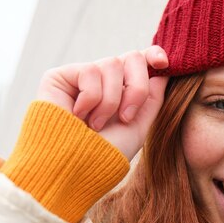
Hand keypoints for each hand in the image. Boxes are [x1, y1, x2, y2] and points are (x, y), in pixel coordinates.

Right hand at [36, 46, 168, 159]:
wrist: (75, 168)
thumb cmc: (105, 153)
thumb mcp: (138, 126)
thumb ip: (152, 98)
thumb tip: (163, 72)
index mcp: (121, 91)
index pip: (139, 62)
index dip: (153, 54)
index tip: (163, 63)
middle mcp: (102, 81)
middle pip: (132, 58)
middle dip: (137, 88)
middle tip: (125, 117)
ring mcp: (81, 78)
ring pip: (112, 64)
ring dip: (111, 100)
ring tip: (96, 124)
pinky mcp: (59, 77)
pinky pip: (90, 71)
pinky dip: (91, 98)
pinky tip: (78, 115)